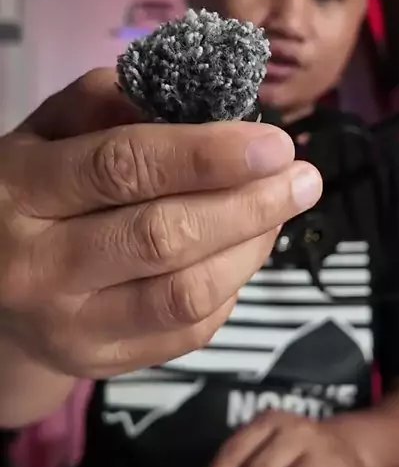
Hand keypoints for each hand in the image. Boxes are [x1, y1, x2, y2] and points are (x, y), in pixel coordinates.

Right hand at [0, 70, 321, 377]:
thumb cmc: (31, 194)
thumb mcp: (47, 132)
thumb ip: (105, 103)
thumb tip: (199, 103)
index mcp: (19, 192)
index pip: (121, 168)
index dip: (205, 155)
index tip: (274, 142)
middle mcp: (38, 268)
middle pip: (163, 237)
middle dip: (248, 204)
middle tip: (302, 178)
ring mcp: (70, 326)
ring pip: (186, 292)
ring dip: (252, 246)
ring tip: (281, 207)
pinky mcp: (103, 363)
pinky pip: (190, 330)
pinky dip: (233, 285)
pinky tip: (246, 249)